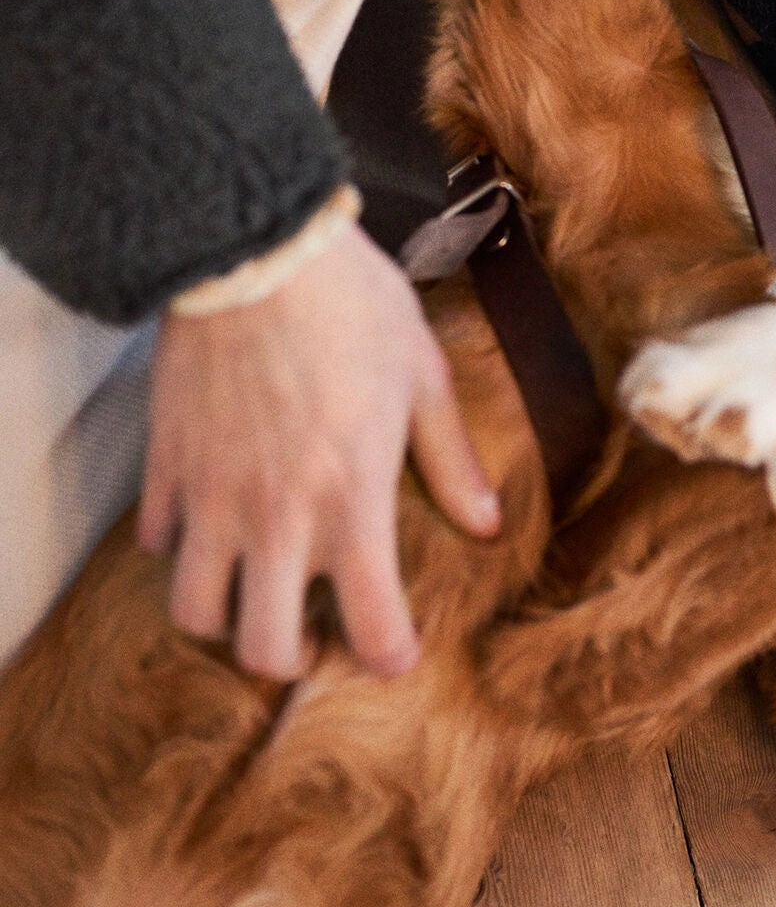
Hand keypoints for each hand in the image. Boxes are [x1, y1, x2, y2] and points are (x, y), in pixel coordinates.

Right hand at [138, 223, 500, 678]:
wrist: (256, 249)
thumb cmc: (353, 307)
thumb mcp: (424, 377)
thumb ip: (451, 460)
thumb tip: (485, 523)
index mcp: (355, 503)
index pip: (372, 628)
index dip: (389, 655)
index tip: (396, 648)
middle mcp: (278, 519)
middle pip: (265, 651)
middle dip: (293, 658)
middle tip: (313, 631)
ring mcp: (213, 498)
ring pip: (196, 613)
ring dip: (228, 615)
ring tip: (255, 588)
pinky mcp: (167, 467)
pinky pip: (158, 543)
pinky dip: (183, 549)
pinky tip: (214, 520)